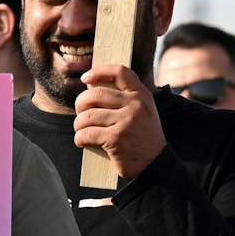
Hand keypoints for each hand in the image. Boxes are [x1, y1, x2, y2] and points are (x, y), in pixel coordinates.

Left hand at [75, 64, 166, 179]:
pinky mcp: (116, 138)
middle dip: (80, 103)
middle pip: (95, 94)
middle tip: (80, 112)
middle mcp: (135, 105)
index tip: (85, 77)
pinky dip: (80, 138)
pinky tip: (81, 141)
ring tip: (80, 129)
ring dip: (78, 124)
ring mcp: (126, 121)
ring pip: (88, 116)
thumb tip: (92, 88)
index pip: (119, 72)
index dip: (99, 71)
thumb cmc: (143, 136)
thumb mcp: (143, 111)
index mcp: (142, 95)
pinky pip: (87, 133)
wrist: (156, 164)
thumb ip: (126, 98)